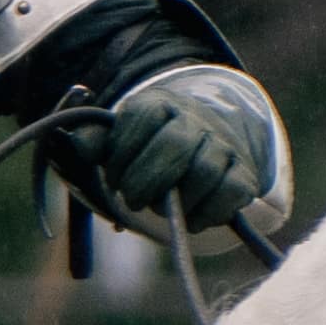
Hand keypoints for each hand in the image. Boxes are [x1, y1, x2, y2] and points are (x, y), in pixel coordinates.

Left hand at [73, 61, 282, 236]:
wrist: (203, 147)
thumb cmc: (149, 150)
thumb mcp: (119, 140)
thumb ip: (95, 142)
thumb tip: (81, 147)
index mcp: (160, 104)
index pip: (143, 115)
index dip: (123, 152)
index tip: (113, 177)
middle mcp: (196, 120)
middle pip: (175, 145)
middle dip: (147, 180)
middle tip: (133, 200)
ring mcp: (223, 146)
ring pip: (204, 172)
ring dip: (177, 200)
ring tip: (163, 209)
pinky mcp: (243, 174)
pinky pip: (230, 193)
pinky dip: (206, 213)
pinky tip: (189, 219)